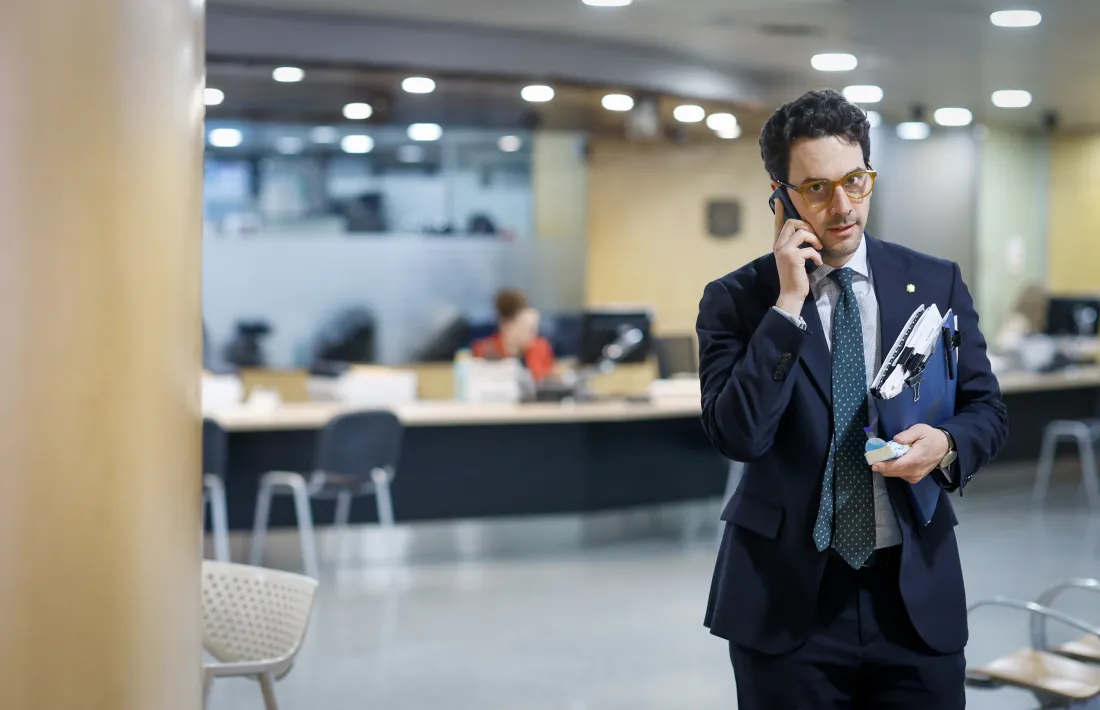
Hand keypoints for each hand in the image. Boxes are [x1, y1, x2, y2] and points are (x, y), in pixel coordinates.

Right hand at [773, 198, 822, 315]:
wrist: (791, 294)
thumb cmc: (795, 277)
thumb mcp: (793, 259)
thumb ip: (795, 246)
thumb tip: (805, 235)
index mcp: (778, 245)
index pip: (777, 224)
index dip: (779, 211)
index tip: (779, 200)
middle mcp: (778, 245)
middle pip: (792, 222)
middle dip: (807, 226)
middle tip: (815, 237)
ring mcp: (784, 250)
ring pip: (802, 232)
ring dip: (814, 239)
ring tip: (819, 248)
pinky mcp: (793, 257)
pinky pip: (809, 248)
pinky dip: (817, 255)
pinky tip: (818, 263)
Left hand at [871, 424, 949, 483]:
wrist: (944, 446)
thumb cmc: (930, 436)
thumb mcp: (919, 430)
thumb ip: (907, 435)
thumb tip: (896, 439)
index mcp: (916, 458)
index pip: (896, 466)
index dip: (883, 466)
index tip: (873, 464)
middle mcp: (915, 470)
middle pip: (893, 472)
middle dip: (882, 466)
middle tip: (874, 458)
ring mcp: (916, 476)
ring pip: (895, 475)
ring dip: (887, 468)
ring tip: (883, 458)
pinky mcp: (916, 478)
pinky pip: (900, 476)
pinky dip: (894, 470)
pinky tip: (895, 461)